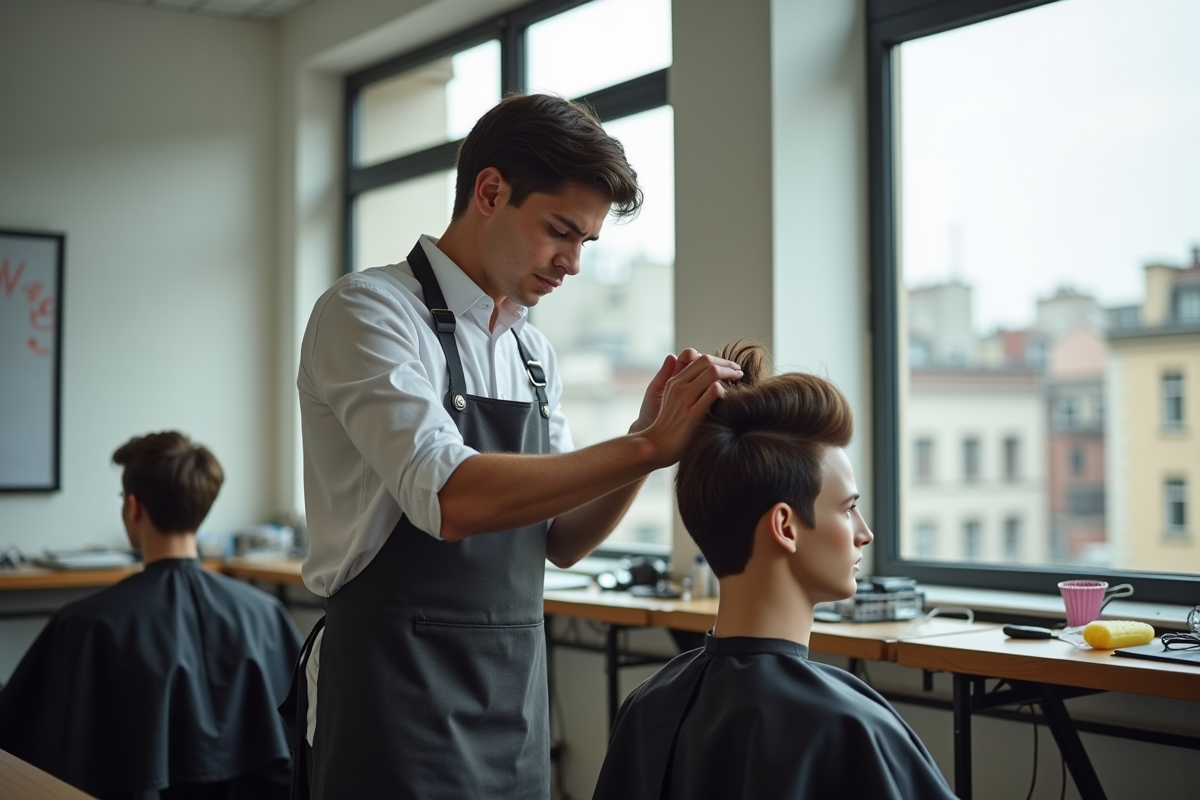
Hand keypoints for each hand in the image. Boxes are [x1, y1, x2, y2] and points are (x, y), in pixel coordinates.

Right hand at [634, 349, 742, 465]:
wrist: (656, 446)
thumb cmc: (669, 426)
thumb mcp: (672, 400)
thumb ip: (685, 386)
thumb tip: (706, 376)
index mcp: (674, 381)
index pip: (699, 358)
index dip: (718, 360)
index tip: (729, 367)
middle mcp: (678, 387)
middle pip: (707, 361)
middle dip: (727, 364)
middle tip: (738, 371)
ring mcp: (685, 399)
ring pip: (712, 373)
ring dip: (730, 373)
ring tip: (739, 379)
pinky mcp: (692, 414)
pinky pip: (713, 392)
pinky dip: (724, 389)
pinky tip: (728, 396)